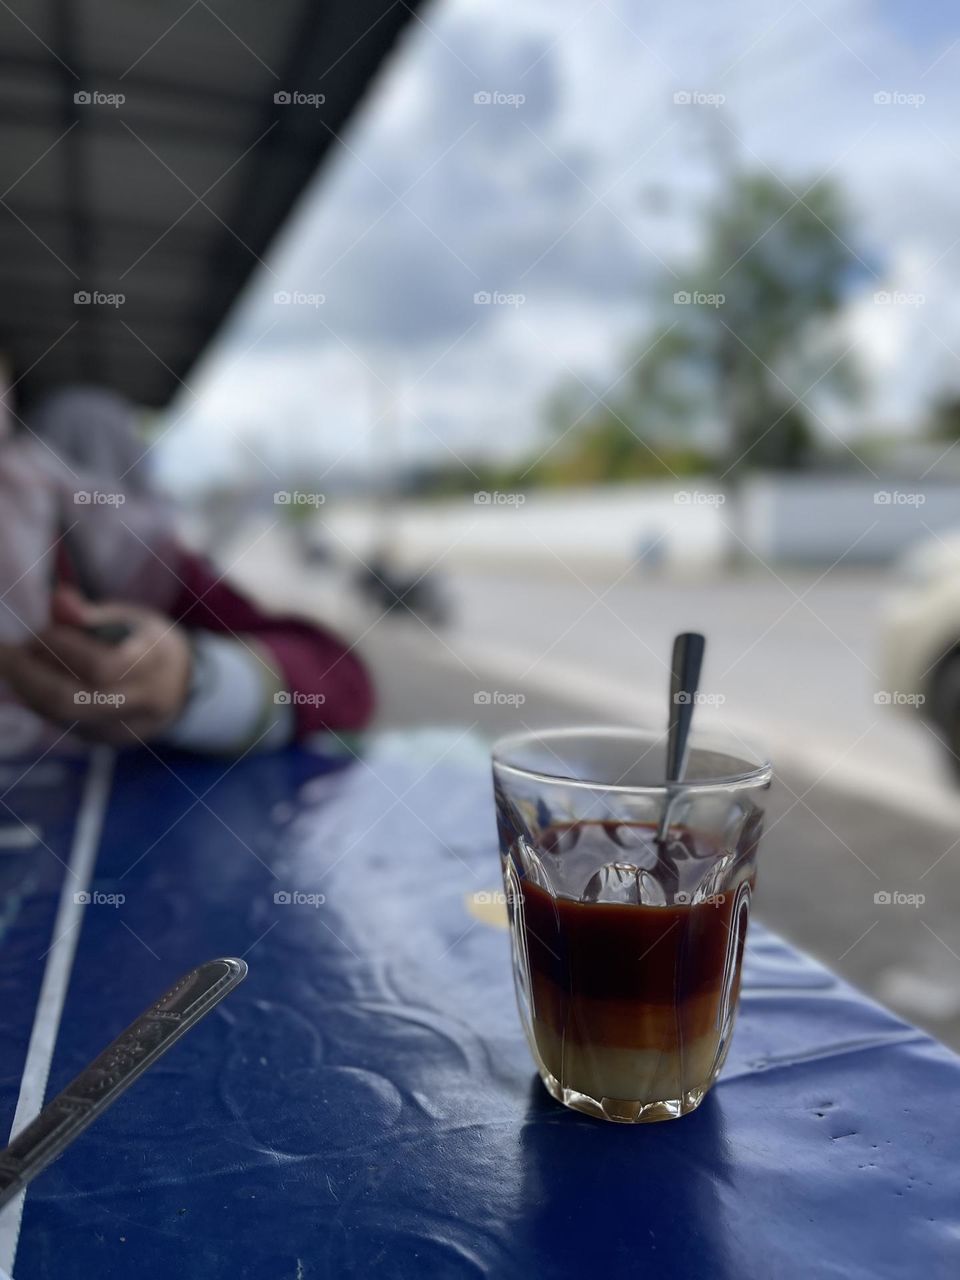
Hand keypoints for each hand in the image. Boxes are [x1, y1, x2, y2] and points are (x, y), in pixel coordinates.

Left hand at [0, 587, 192, 745]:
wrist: (180, 689)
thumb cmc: (152, 645)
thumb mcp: (135, 620)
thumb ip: (95, 614)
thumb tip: (58, 599)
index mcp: (154, 669)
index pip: (102, 667)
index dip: (63, 647)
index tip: (41, 629)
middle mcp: (137, 707)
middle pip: (72, 701)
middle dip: (29, 675)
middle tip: (6, 652)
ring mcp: (117, 730)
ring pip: (58, 715)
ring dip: (27, 686)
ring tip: (16, 660)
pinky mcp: (100, 742)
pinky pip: (59, 722)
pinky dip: (36, 698)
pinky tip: (30, 678)